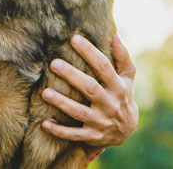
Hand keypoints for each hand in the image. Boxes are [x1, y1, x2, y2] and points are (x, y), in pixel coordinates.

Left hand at [38, 34, 138, 149]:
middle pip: (90, 88)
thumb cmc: (122, 95)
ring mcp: (101, 122)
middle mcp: (110, 104)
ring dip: (62, 103)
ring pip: (79, 112)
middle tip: (54, 63)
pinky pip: (74, 135)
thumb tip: (114, 36)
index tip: (74, 38)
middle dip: (72, 76)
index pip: (104, 67)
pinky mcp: (92, 136)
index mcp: (118, 87)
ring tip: (45, 93)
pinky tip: (44, 124)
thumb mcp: (127, 78)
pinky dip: (59, 131)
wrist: (127, 130)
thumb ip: (122, 58)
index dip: (90, 52)